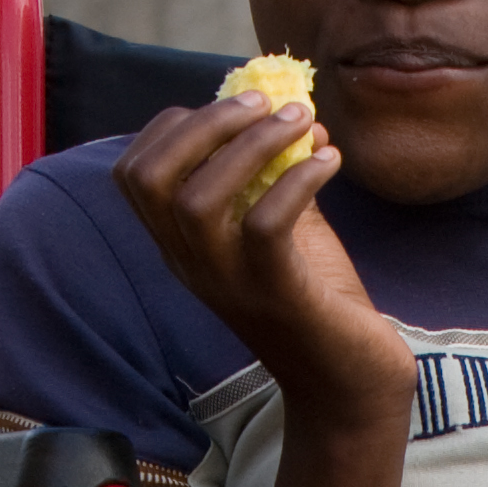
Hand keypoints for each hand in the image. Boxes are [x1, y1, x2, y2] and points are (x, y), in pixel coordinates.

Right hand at [114, 93, 413, 437]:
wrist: (353, 384)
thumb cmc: (317, 302)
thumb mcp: (285, 229)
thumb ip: (273, 177)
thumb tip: (291, 112)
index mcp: (182, 247)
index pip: (134, 174)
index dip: (173, 125)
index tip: (232, 107)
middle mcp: (192, 264)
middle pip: (152, 179)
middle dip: (204, 123)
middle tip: (264, 103)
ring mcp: (228, 283)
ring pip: (197, 198)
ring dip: (251, 143)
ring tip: (301, 121)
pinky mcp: (276, 294)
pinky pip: (263, 224)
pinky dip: (297, 179)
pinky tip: (329, 162)